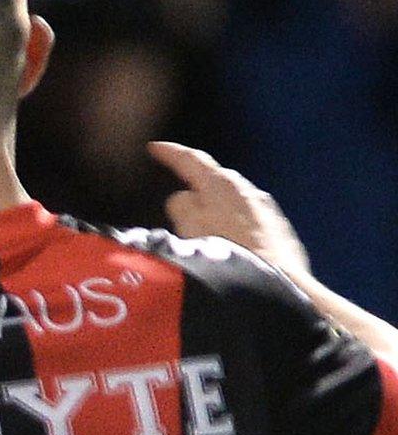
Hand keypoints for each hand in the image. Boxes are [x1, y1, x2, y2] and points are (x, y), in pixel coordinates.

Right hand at [148, 140, 309, 276]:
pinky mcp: (280, 235)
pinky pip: (250, 222)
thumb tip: (183, 199)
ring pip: (235, 202)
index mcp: (223, 185)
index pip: (192, 160)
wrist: (278, 286)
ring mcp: (268, 213)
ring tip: (202, 224)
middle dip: (197, 182)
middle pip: (216, 180)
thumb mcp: (188, 227)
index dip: (171, 153)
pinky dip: (234, 226)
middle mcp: (249, 192)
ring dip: (217, 208)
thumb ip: (180, 206)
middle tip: (179, 189)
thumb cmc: (227, 254)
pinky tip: (229, 244)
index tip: (155, 148)